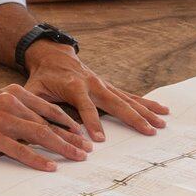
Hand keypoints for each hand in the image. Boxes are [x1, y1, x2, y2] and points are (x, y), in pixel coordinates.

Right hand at [0, 85, 94, 171]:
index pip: (48, 109)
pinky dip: (37, 160)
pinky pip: (21, 150)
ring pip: (40, 135)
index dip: (68, 122)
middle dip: (71, 137)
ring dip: (61, 147)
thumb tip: (37, 127)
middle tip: (87, 149)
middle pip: (48, 123)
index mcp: (14, 94)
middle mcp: (11, 104)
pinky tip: (50, 167)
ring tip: (77, 157)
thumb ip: (16, 112)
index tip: (82, 134)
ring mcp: (2, 120)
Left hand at [22, 43, 167, 141]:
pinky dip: (146, 103)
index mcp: (74, 86)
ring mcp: (104, 85)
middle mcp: (93, 84)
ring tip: (162, 123)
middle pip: (116, 103)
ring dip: (146, 112)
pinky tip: (162, 110)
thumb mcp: (32, 92)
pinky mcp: (109, 87)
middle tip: (148, 132)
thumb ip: (34, 110)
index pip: (84, 107)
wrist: (52, 56)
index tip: (100, 140)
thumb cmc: (41, 78)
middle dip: (133, 118)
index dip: (91, 123)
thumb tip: (35, 131)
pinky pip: (130, 96)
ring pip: (128, 100)